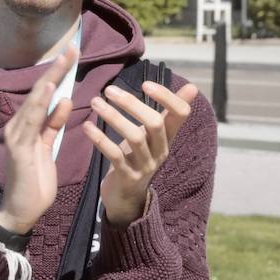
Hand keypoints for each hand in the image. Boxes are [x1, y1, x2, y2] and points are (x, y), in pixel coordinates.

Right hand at [0, 45, 76, 235]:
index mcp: (28, 127)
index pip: (45, 95)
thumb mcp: (48, 148)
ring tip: (65, 59)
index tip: (73, 54)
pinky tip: (51, 89)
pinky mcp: (20, 148)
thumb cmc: (35, 182)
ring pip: (36, 102)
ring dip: (51, 80)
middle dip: (57, 69)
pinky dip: (42, 104)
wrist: (22, 210)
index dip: (59, 73)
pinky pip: (33, 122)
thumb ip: (53, 125)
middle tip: (73, 46)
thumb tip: (64, 102)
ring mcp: (18, 136)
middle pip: (40, 92)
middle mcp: (19, 127)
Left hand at [83, 80, 197, 225]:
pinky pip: (115, 155)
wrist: (127, 196)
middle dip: (132, 104)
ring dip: (113, 117)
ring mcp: (146, 165)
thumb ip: (167, 112)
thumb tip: (192, 87)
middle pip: (155, 123)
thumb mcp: (154, 135)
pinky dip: (100, 139)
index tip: (145, 83)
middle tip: (109, 90)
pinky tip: (87, 127)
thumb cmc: (138, 157)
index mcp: (169, 137)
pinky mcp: (127, 176)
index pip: (181, 113)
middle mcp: (161, 150)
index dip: (167, 96)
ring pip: (134, 137)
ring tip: (95, 102)